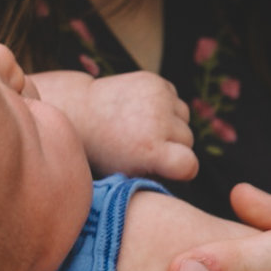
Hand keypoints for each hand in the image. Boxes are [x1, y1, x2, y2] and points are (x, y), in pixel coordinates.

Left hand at [27, 66, 197, 181]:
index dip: (184, 169)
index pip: (191, 165)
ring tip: (143, 127)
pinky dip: (164, 106)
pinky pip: (175, 98)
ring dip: (171, 123)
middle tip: (146, 147)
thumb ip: (157, 179)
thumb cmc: (104, 152)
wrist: (80, 111)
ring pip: (184, 117)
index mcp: (149, 149)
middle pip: (188, 139)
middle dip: (174, 145)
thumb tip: (185, 189)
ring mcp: (157, 97)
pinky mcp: (155, 81)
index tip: (170, 168)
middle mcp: (157, 120)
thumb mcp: (128, 175)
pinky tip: (142, 111)